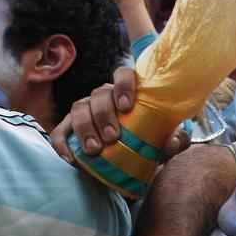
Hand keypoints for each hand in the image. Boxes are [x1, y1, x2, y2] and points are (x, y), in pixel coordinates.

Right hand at [50, 67, 189, 162]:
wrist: (130, 161)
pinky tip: (71, 159)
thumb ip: (175, 140)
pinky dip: (62, 144)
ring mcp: (86, 109)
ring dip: (85, 128)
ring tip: (95, 149)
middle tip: (112, 137)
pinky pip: (61, 131)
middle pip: (99, 94)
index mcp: (128, 92)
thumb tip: (173, 141)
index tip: (127, 107)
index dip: (124, 85)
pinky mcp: (70, 127)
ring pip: (78, 108)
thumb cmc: (149, 142)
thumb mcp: (165, 142)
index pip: (124, 74)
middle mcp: (104, 96)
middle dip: (104, 115)